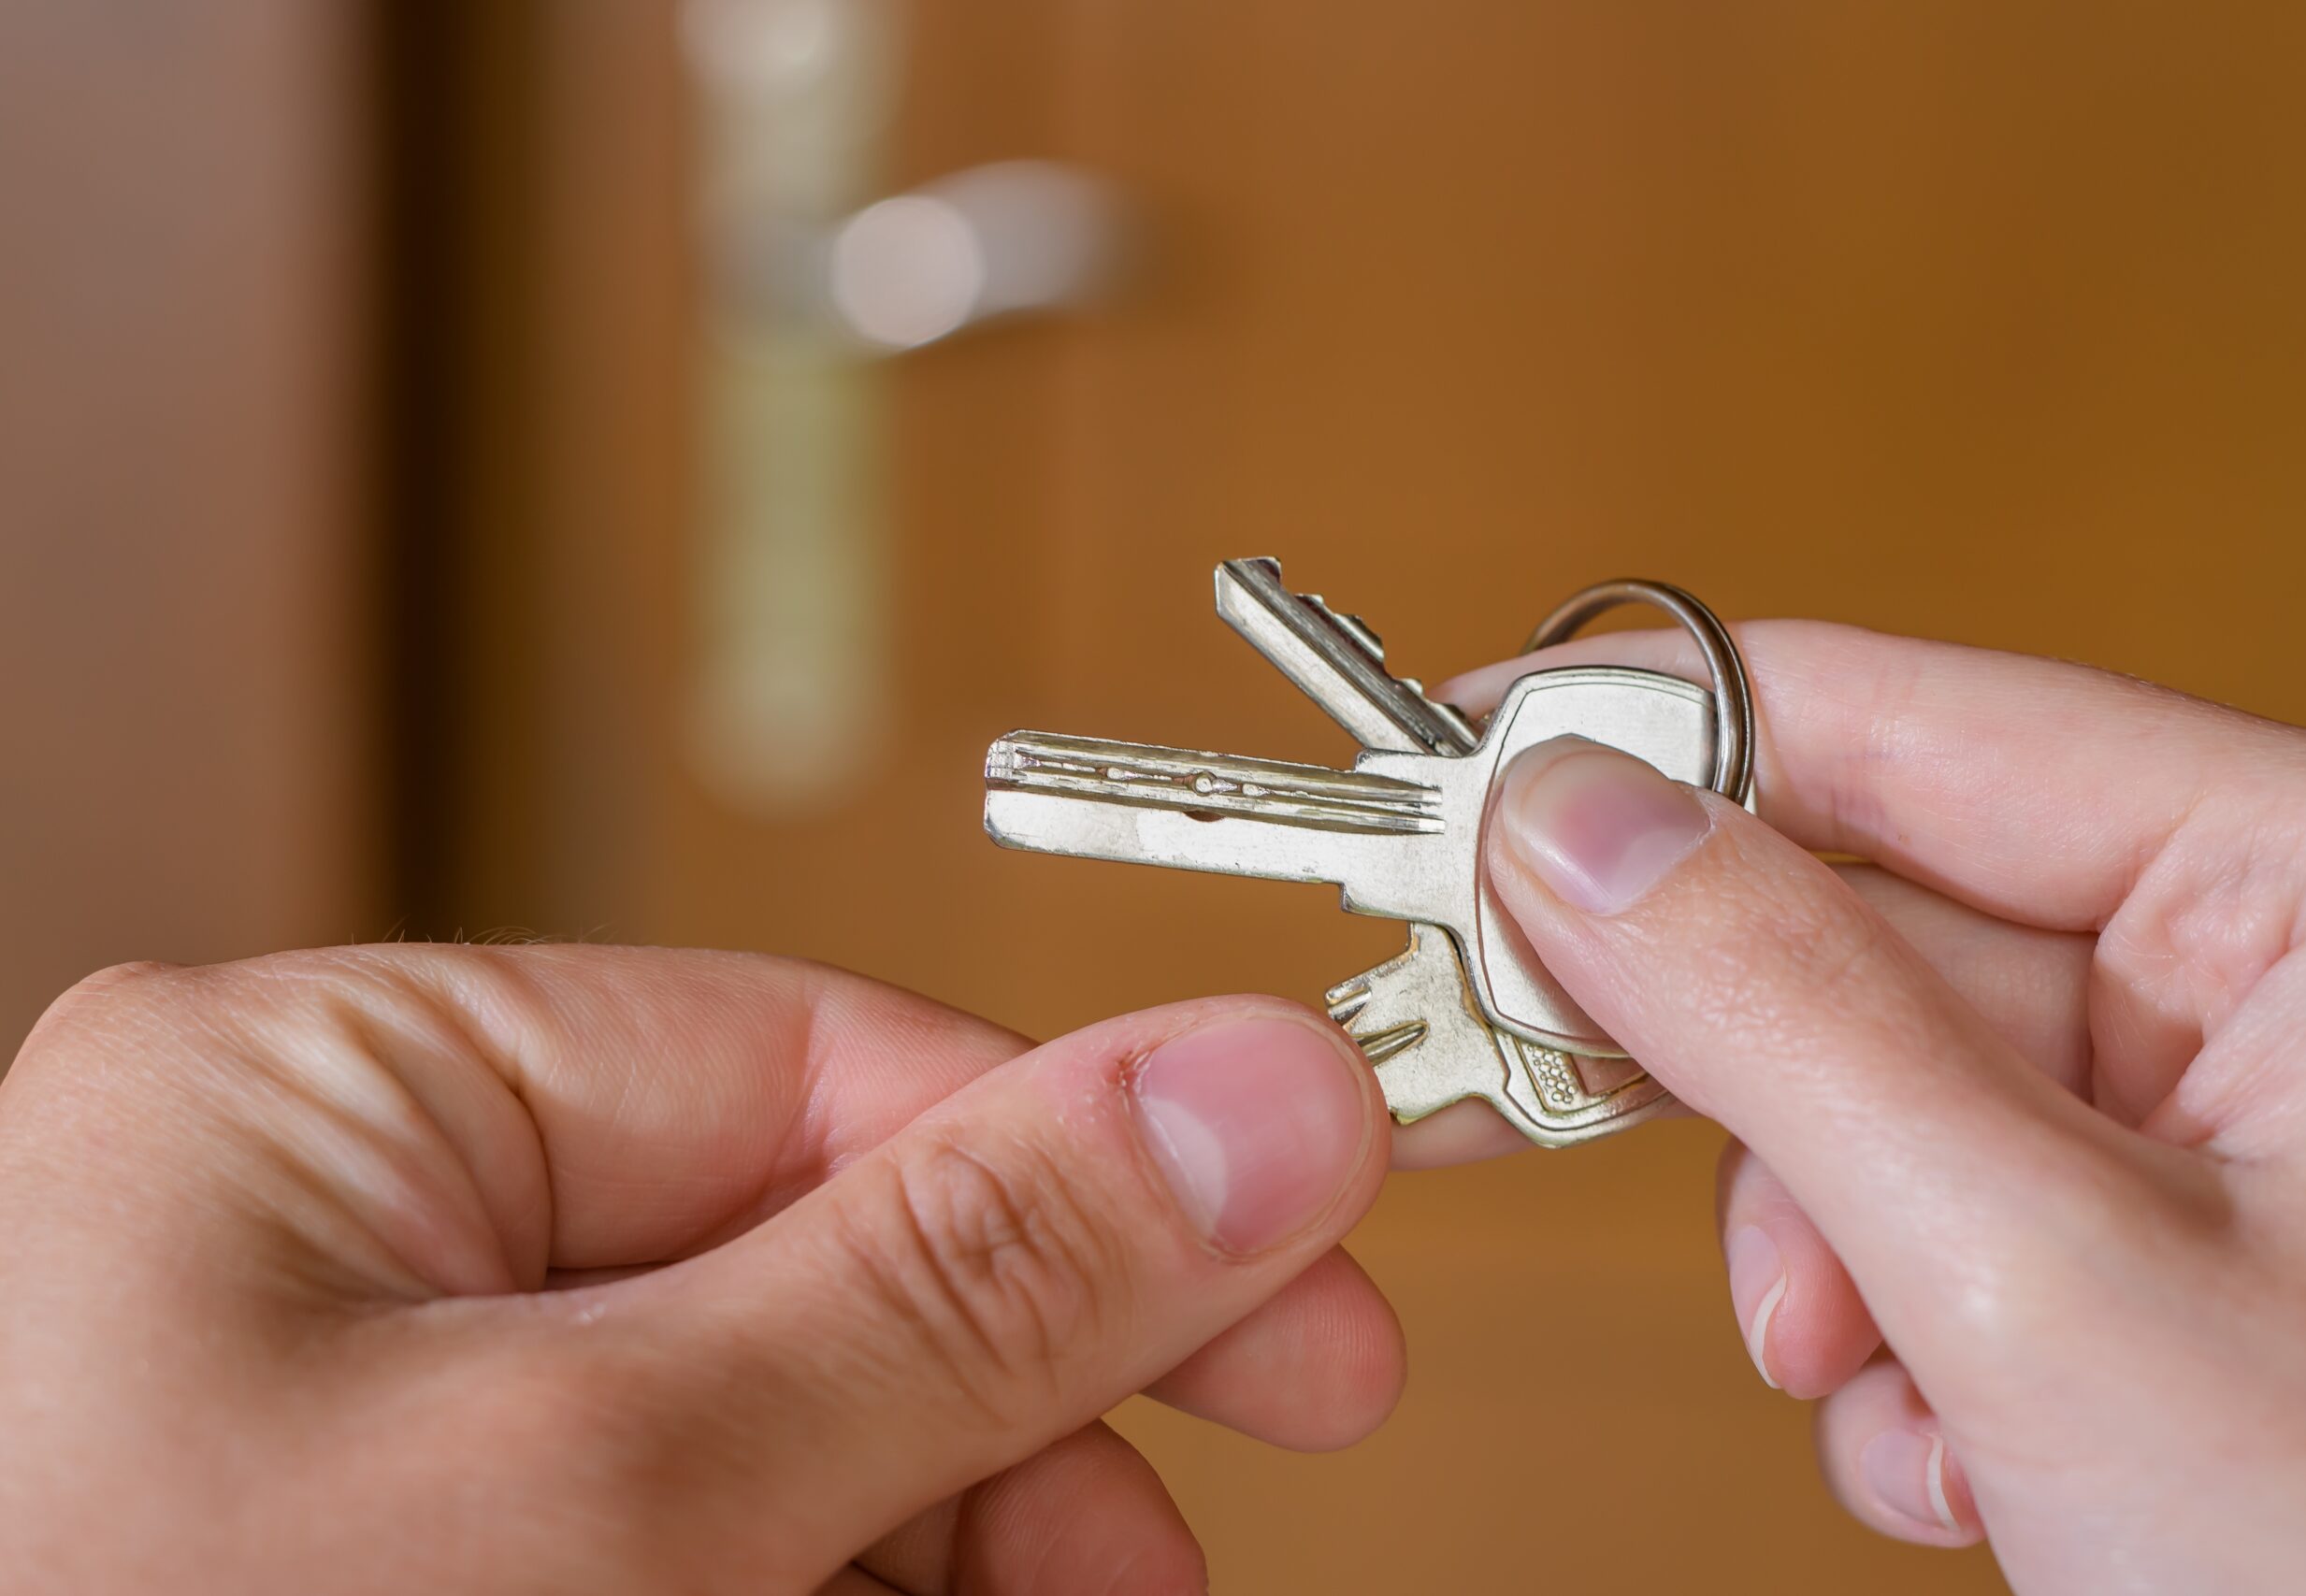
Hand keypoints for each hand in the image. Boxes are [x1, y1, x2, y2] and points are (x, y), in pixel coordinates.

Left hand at [0, 948, 1397, 1592]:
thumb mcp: (612, 1493)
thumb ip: (952, 1282)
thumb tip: (1256, 1093)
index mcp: (330, 1106)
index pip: (818, 1061)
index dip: (1095, 1175)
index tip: (1306, 1307)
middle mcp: (340, 1257)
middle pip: (817, 1270)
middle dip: (1019, 1423)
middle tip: (1170, 1566)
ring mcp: (364, 1455)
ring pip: (774, 1451)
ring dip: (949, 1549)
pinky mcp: (410, 1583)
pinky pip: (696, 1561)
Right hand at [1444, 621, 2305, 1592]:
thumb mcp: (2047, 1282)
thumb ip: (1790, 1018)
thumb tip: (1571, 824)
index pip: (1916, 721)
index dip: (1657, 736)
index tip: (1454, 773)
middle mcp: (2284, 970)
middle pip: (1876, 920)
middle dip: (1726, 1071)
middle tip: (1500, 1077)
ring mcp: (2235, 1122)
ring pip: (1887, 1098)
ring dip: (1817, 1257)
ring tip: (1858, 1382)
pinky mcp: (2180, 1250)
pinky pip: (1945, 1224)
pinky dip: (1897, 1348)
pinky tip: (1962, 1463)